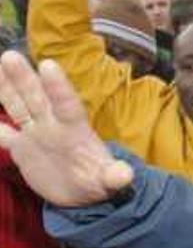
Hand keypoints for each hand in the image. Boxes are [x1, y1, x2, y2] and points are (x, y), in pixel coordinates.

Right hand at [0, 52, 131, 206]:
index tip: (47, 64)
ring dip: (6, 88)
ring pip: (18, 106)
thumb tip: (126, 175)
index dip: (58, 86)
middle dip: (24, 78)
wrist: (82, 192)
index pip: (66, 104)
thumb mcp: (108, 180)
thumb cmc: (98, 180)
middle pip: (37, 97)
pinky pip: (2, 134)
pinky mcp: (21, 147)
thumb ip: (114, 176)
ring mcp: (36, 134)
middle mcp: (53, 125)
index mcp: (75, 129)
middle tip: (10, 55)